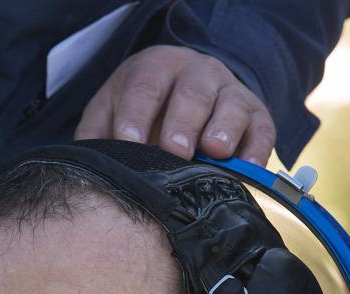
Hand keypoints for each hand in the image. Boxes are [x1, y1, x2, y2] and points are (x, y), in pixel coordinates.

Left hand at [75, 45, 274, 164]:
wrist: (181, 96)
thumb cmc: (139, 113)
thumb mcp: (109, 114)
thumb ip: (96, 136)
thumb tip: (88, 169)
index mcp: (155, 69)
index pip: (144, 87)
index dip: (136, 115)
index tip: (129, 143)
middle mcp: (196, 73)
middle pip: (192, 92)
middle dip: (183, 122)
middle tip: (174, 151)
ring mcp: (229, 92)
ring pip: (231, 104)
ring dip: (224, 127)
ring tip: (215, 151)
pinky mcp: (255, 115)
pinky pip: (261, 129)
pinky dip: (257, 148)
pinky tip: (248, 168)